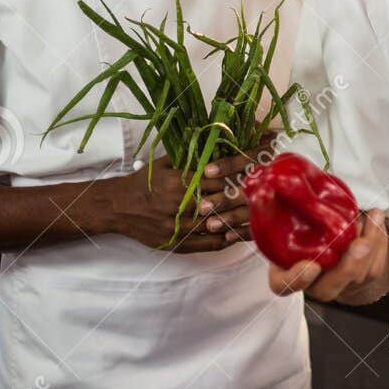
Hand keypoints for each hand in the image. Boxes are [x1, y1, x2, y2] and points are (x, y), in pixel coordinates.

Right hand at [97, 140, 275, 252]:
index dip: (243, 170)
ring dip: (244, 218)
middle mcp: (182, 204)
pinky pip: (211, 243)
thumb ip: (193, 157)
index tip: (261, 166)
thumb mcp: (167, 163)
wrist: (118, 207)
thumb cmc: (146, 181)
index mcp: (180, 181)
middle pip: (225, 200)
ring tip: (265, 214)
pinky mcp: (179, 243)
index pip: (221, 176)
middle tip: (271, 190)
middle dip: (249, 195)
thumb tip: (224, 144)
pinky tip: (244, 233)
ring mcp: (181, 226)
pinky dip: (230, 238)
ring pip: (221, 224)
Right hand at [267, 209, 388, 304]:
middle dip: (347, 267)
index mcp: (285, 273)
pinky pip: (374, 268)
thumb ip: (298, 213)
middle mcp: (310, 285)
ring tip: (374, 216)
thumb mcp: (296, 218)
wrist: (334, 238)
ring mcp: (337, 286)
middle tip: (360, 245)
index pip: (283, 285)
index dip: (297, 279)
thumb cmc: (307, 224)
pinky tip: (377, 220)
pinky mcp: (361, 282)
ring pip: (357, 277)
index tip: (312, 266)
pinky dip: (380, 242)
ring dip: (370, 245)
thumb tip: (300, 195)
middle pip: (327, 290)